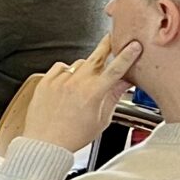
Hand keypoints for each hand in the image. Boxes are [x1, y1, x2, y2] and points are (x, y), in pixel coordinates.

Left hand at [20, 35, 143, 152]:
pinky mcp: (45, 81)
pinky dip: (67, 71)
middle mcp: (76, 83)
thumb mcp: (101, 120)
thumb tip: (124, 82)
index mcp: (93, 93)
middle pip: (96, 56)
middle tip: (113, 36)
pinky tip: (68, 83)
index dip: (127, 55)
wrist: (45, 143)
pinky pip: (60, 67)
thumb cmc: (73, 136)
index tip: (134, 45)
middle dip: (107, 44)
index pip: (115, 69)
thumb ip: (113, 97)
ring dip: (86, 68)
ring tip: (85, 83)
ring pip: (79, 64)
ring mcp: (59, 81)